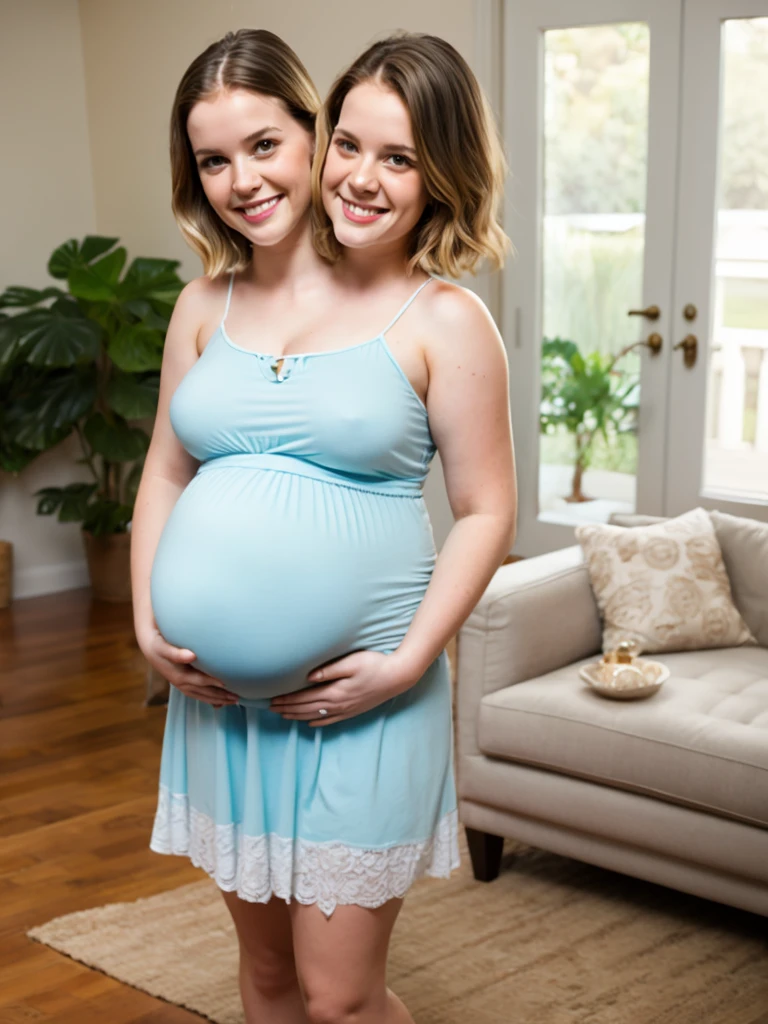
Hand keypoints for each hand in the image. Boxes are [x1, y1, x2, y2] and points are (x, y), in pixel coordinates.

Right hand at [138, 622, 238, 707]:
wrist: (151, 649)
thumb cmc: (160, 646)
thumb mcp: (164, 647)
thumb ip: (176, 653)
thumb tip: (191, 655)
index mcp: (179, 676)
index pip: (200, 681)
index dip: (213, 683)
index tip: (227, 683)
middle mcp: (181, 684)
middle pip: (204, 693)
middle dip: (220, 696)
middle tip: (237, 697)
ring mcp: (183, 686)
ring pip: (203, 696)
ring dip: (218, 700)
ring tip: (234, 701)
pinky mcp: (184, 685)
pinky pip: (199, 695)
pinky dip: (211, 699)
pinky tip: (221, 702)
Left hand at [270, 650, 415, 726]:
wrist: (398, 676)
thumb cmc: (375, 664)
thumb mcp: (351, 662)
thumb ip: (329, 670)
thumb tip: (308, 677)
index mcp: (335, 691)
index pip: (304, 698)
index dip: (287, 700)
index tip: (272, 700)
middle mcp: (338, 704)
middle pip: (306, 708)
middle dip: (287, 708)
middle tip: (270, 708)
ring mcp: (346, 709)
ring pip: (315, 715)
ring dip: (297, 716)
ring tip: (284, 716)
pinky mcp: (353, 710)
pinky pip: (331, 720)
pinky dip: (317, 722)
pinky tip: (310, 723)